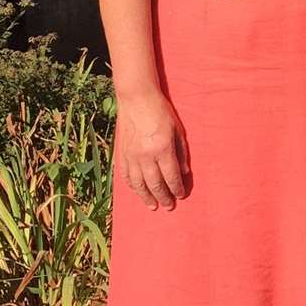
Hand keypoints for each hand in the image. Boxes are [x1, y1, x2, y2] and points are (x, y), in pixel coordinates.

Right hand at [113, 89, 188, 209]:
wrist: (136, 99)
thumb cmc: (161, 112)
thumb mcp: (178, 130)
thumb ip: (181, 153)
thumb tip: (184, 173)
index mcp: (162, 149)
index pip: (171, 176)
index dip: (177, 188)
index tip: (181, 195)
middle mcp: (145, 155)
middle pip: (155, 184)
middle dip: (163, 197)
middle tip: (169, 206)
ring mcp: (131, 155)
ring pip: (138, 184)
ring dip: (146, 197)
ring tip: (153, 206)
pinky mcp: (121, 153)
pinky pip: (126, 176)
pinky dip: (132, 186)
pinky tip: (138, 192)